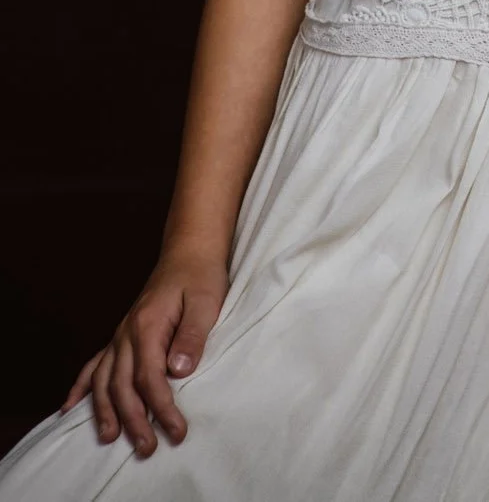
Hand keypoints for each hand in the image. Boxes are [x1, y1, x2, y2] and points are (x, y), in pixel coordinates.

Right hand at [61, 247, 226, 454]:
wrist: (188, 252)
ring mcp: (120, 335)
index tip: (175, 430)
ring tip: (109, 438)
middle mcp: (127, 333)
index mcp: (148, 325)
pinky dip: (81, 387)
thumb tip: (178, 370)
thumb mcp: (206, 302)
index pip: (150, 377)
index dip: (161, 407)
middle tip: (146, 448)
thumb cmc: (200, 276)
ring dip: (105, 411)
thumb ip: (192, 336)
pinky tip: (70, 408)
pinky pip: (94, 364)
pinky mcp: (121, 336)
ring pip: (104, 380)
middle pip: (123, 385)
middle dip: (133, 420)